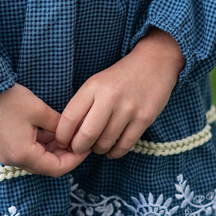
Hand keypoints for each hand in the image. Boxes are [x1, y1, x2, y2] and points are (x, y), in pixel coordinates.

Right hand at [0, 83, 86, 177]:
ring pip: (39, 160)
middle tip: (80, 141)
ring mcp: (9, 155)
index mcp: (24, 155)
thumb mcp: (40, 111)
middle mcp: (15, 160)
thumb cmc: (9, 100)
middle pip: (47, 167)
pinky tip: (52, 132)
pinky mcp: (6, 147)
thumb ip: (59, 125)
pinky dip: (42, 145)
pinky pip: (29, 152)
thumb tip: (72, 133)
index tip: (86, 148)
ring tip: (68, 134)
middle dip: (65, 155)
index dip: (75, 160)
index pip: (56, 169)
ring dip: (54, 150)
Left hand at [55, 28, 184, 158]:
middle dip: (79, 148)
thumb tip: (69, 135)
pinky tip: (112, 150)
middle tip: (79, 149)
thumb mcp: (96, 83)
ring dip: (98, 150)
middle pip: (87, 135)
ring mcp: (129, 108)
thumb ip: (83, 106)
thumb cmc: (119, 78)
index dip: (62, 135)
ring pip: (105, 142)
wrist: (154, 63)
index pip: (69, 117)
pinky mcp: (145, 118)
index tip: (62, 142)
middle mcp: (110, 97)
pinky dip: (115, 152)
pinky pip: (125, 145)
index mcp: (93, 87)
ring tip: (97, 146)